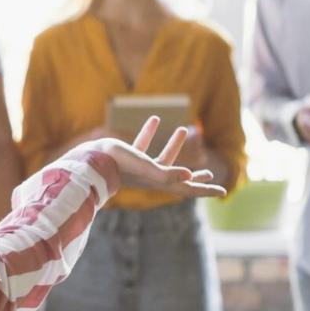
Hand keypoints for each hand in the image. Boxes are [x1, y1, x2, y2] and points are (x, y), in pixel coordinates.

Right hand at [86, 117, 227, 199]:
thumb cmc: (115, 165)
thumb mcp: (143, 167)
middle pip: (179, 179)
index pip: (187, 189)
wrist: (86, 163)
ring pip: (161, 159)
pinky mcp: (126, 157)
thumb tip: (189, 175)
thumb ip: (165, 173)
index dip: (206, 190)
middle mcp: (151, 178)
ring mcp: (138, 168)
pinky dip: (149, 132)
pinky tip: (155, 119)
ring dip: (173, 146)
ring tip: (182, 130)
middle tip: (209, 174)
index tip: (224, 191)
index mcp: (159, 183)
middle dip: (195, 177)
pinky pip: (143, 145)